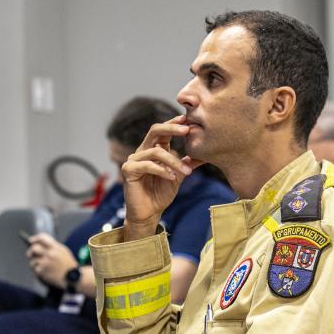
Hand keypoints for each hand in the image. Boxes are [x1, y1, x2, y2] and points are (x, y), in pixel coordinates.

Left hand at [26, 233, 77, 288]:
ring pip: (33, 260)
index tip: (31, 240)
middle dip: (30, 251)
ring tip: (41, 266)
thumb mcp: (64, 251)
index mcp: (56, 248)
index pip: (42, 238)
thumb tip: (41, 244)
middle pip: (34, 248)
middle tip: (30, 254)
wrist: (72, 277)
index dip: (35, 238)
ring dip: (35, 263)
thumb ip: (53, 246)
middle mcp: (50, 254)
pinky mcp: (42, 272)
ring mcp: (45, 263)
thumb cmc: (68, 264)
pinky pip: (35, 269)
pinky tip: (44, 272)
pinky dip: (38, 271)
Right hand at [121, 115, 203, 239]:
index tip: (188, 119)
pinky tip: (172, 177)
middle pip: (155, 130)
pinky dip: (161, 170)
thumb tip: (206, 155)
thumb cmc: (161, 194)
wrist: (149, 213)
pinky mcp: (128, 170)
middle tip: (187, 129)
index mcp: (154, 149)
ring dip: (173, 161)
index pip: (163, 131)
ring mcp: (134, 160)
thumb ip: (188, 164)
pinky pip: (146, 165)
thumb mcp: (179, 176)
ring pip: (155, 151)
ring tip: (186, 172)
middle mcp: (142, 151)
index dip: (174, 123)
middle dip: (171, 128)